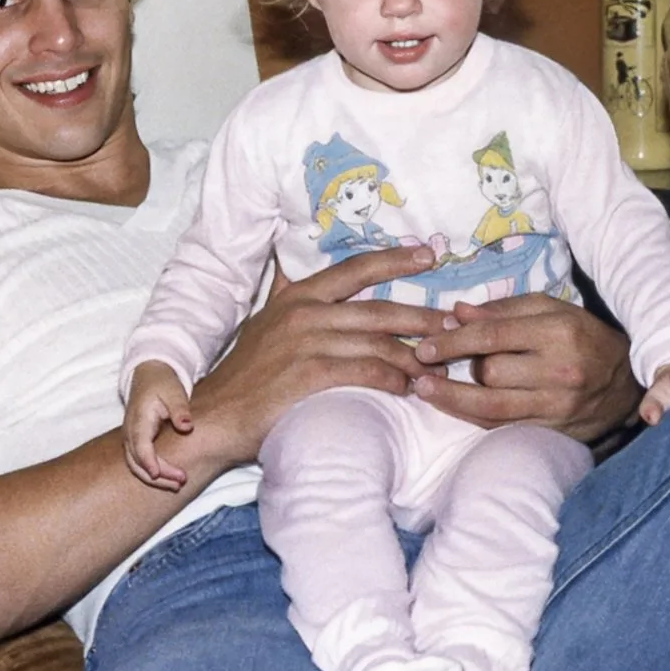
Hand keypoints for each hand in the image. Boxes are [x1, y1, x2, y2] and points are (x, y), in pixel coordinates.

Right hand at [123, 362, 193, 490]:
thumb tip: (187, 426)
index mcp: (139, 419)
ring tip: (177, 486)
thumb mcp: (174, 391)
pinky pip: (139, 463)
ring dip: (155, 479)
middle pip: (137, 461)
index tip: (157, 474)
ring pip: (135, 466)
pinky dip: (152, 473)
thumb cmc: (163, 383)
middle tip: (181, 482)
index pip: (140, 445)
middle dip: (157, 476)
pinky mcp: (136, 442)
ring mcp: (130, 438)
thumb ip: (180, 409)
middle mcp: (130, 432)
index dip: (147, 461)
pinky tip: (169, 479)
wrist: (149, 375)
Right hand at [184, 245, 441, 464]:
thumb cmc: (245, 374)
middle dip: (423, 317)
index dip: (395, 259)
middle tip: (455, 324)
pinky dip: (393, 380)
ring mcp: (307, 343)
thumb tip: (289, 259)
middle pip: (379, 309)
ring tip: (440, 365)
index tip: (430, 255)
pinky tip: (408, 388)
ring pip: (378, 343)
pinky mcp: (310, 375)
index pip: (356, 267)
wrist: (214, 415)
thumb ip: (287, 294)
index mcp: (298, 296)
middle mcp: (305, 312)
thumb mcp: (264, 322)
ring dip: (415, 356)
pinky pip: (366, 371)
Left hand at [411, 295, 639, 441]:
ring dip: (452, 399)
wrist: (626, 385)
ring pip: (491, 407)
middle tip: (434, 362)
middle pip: (491, 373)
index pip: (494, 336)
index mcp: (559, 332)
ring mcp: (557, 406)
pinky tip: (452, 407)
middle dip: (459, 366)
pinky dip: (473, 417)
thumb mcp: (552, 310)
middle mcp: (559, 371)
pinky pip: (503, 427)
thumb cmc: (582, 337)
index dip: (453, 341)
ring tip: (423, 390)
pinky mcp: (552, 430)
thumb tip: (457, 313)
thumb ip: (504, 309)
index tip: (425, 345)